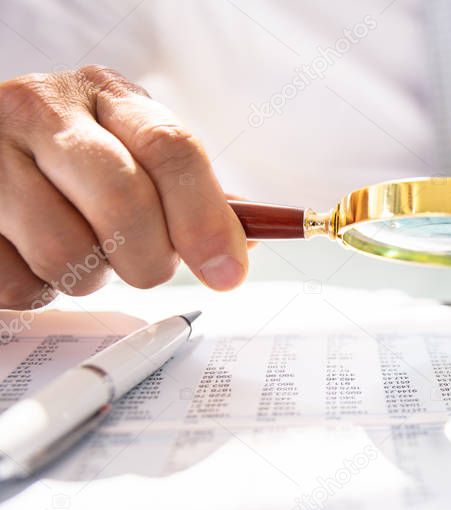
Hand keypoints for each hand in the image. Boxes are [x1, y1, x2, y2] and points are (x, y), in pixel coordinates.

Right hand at [0, 66, 247, 309]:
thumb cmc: (78, 160)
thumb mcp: (134, 153)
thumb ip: (192, 194)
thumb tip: (244, 246)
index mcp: (106, 96)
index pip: (170, 149)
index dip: (206, 218)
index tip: (227, 271)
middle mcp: (40, 111)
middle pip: (124, 202)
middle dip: (150, 258)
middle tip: (147, 266)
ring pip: (67, 253)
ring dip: (90, 276)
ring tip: (83, 252)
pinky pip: (17, 282)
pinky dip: (39, 288)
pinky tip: (36, 256)